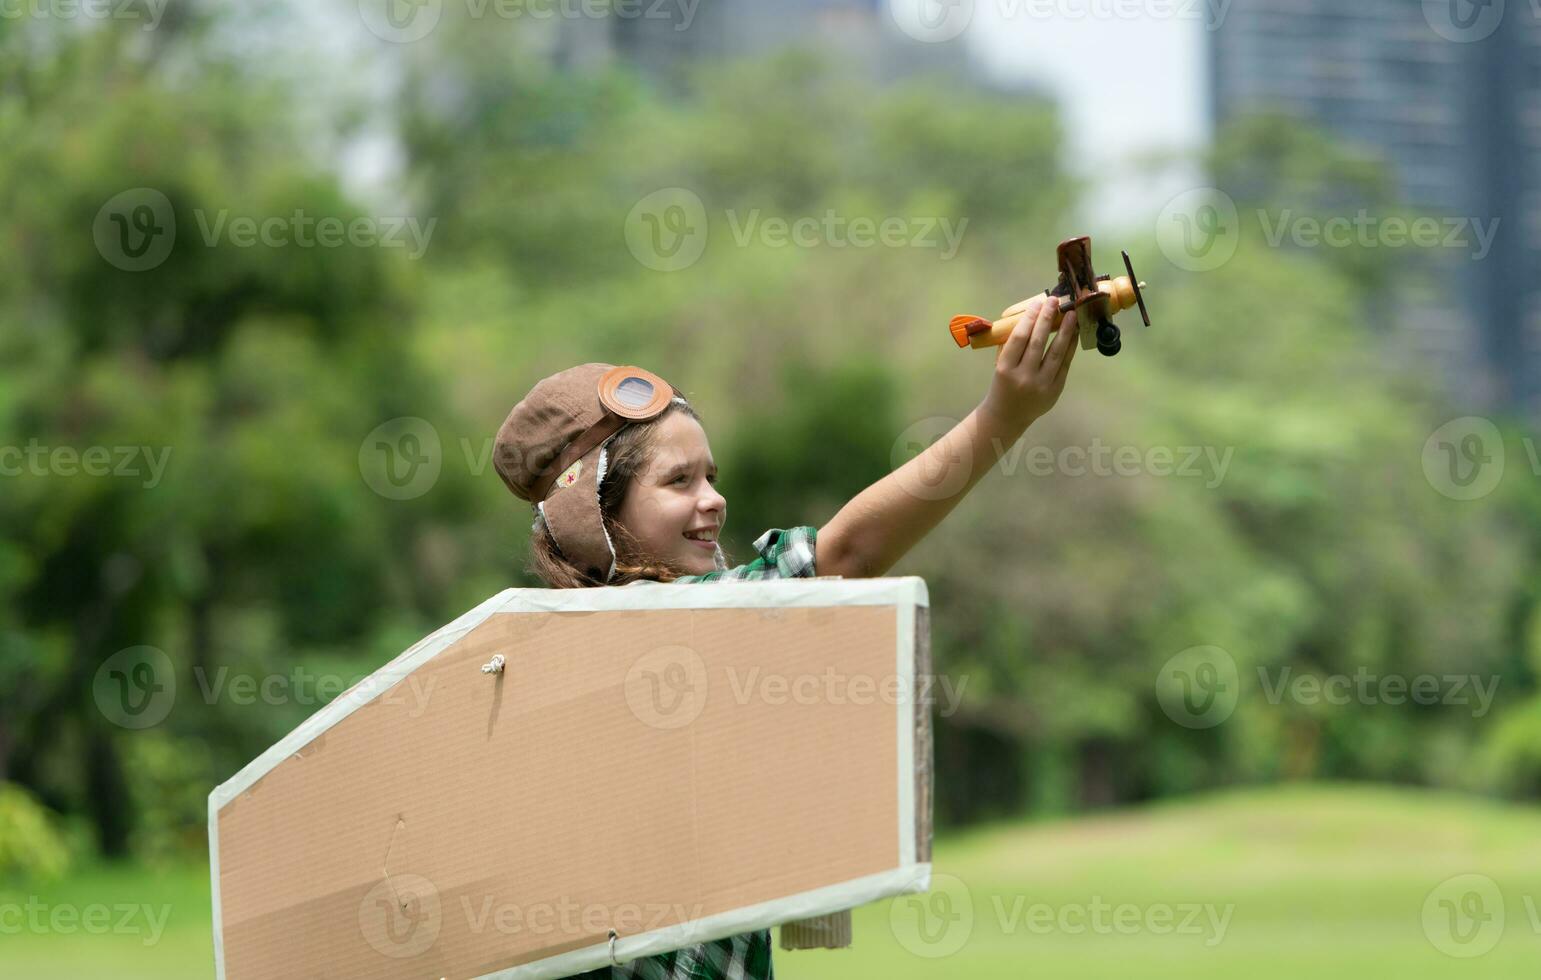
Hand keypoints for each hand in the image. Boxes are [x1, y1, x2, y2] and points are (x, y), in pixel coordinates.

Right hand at [978, 293, 1078, 433]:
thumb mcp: (1000, 365)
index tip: (1037, 303)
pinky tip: (1074, 333)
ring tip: (1071, 314)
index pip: (1019, 338)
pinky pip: (1065, 364)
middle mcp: (1023, 377)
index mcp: (1005, 369)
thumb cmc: (1002, 384)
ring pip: (1055, 353)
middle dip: (1047, 319)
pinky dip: (1070, 347)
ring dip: (1065, 331)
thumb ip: (1013, 345)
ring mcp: (1041, 385)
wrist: (1007, 416)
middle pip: (1037, 342)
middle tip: (1054, 301)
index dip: (1029, 318)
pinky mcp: (1055, 390)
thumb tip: (1032, 317)